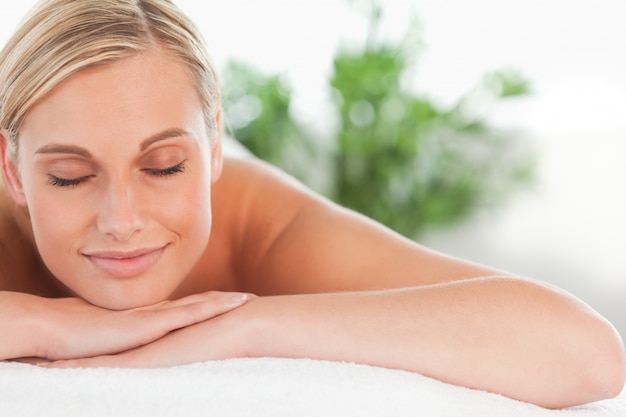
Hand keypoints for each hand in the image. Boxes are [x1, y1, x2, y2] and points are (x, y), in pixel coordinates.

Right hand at [31, 291, 252, 360]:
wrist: (56, 328)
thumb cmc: (77, 337)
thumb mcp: (111, 343)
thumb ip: (127, 344)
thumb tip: (134, 352)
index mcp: (147, 318)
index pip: (184, 310)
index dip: (207, 305)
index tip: (228, 304)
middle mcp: (155, 314)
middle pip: (198, 304)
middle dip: (223, 301)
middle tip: (249, 298)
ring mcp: (154, 316)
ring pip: (199, 306)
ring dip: (225, 302)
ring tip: (249, 299)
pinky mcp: (151, 323)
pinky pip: (188, 314)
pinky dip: (211, 308)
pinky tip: (231, 305)